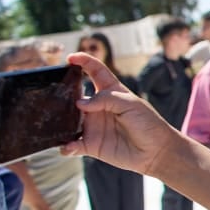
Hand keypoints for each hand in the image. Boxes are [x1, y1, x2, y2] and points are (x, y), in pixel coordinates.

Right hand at [61, 52, 178, 175]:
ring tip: (55, 121)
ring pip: (69, 121)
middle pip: (75, 96)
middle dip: (63, 93)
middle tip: (52, 94)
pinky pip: (72, 145)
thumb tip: (80, 103)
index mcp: (111, 92)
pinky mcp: (91, 145)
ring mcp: (93, 126)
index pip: (96, 72)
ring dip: (60, 121)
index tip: (70, 57)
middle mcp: (98, 108)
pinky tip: (68, 147)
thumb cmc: (148, 123)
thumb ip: (106, 99)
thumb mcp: (131, 104)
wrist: (156, 152)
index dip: (84, 62)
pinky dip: (67, 146)